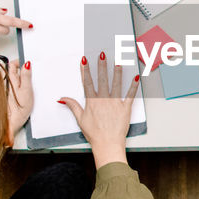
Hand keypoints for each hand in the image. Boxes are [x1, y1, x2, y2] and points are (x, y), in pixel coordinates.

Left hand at [6, 58, 33, 136]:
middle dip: (22, 70)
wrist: (11, 123)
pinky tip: (25, 93)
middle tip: (31, 73)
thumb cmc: (18, 109)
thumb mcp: (27, 91)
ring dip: (22, 79)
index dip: (20, 61)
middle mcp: (7, 83)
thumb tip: (27, 64)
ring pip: (15, 79)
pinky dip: (21, 87)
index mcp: (10, 79)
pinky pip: (15, 87)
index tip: (28, 63)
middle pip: (14, 70)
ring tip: (29, 84)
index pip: (13, 64)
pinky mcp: (9, 96)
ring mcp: (7, 89)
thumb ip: (26, 76)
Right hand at [57, 52, 140, 167]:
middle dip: (101, 65)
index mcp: (92, 102)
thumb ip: (72, 106)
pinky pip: (130, 95)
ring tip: (118, 61)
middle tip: (102, 54)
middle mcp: (103, 100)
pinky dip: (133, 86)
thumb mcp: (80, 119)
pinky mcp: (125, 108)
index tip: (84, 60)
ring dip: (117, 72)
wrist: (107, 144)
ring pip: (116, 84)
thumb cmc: (94, 134)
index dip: (85, 70)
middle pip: (102, 79)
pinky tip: (136, 77)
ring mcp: (115, 103)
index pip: (87, 82)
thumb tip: (63, 98)